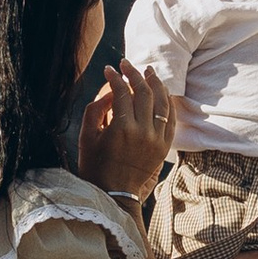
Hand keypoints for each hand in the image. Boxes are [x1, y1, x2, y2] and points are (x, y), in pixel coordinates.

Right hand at [81, 61, 174, 200]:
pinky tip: (161, 92)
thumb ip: (95, 110)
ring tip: (148, 71)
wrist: (114, 194)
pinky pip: (170, 118)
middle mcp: (143, 132)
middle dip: (135, 74)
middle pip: (144, 92)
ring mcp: (157, 140)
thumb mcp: (87, 137)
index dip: (115, 77)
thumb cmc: (95, 165)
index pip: (122, 92)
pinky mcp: (164, 146)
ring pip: (162, 102)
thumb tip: (110, 91)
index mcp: (122, 129)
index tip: (109, 69)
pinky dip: (167, 102)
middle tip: (127, 64)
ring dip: (155, 83)